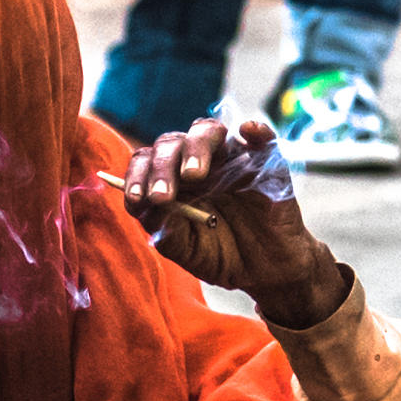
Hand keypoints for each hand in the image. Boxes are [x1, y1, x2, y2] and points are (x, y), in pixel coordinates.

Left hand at [121, 118, 348, 327]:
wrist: (262, 270)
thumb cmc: (219, 254)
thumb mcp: (186, 250)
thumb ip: (165, 230)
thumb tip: (148, 206)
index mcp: (169, 179)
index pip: (145, 162)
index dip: (136, 176)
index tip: (136, 198)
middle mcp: (195, 162)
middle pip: (170, 144)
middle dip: (161, 168)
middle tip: (162, 196)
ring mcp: (229, 158)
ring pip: (207, 131)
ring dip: (196, 147)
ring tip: (193, 174)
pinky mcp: (264, 162)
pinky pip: (261, 137)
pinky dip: (254, 131)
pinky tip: (247, 132)